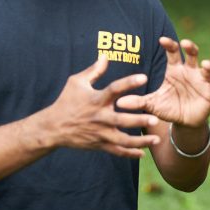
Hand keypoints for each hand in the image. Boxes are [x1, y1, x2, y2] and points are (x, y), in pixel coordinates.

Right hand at [45, 58, 161, 157]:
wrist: (53, 127)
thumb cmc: (66, 101)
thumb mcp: (77, 82)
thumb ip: (94, 70)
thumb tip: (105, 56)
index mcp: (96, 100)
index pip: (114, 89)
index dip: (128, 83)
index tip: (144, 78)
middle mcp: (100, 117)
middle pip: (121, 120)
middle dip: (138, 120)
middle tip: (154, 118)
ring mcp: (100, 133)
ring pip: (122, 140)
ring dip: (140, 141)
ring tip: (156, 139)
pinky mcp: (99, 144)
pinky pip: (116, 151)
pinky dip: (129, 153)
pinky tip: (143, 153)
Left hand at [116, 38, 209, 126]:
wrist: (183, 121)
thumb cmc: (168, 107)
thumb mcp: (152, 104)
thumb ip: (138, 101)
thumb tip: (118, 102)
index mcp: (175, 69)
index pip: (173, 53)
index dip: (169, 45)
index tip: (162, 40)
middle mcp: (190, 71)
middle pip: (192, 54)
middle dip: (191, 47)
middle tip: (186, 43)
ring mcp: (201, 81)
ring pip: (208, 68)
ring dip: (208, 65)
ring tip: (205, 64)